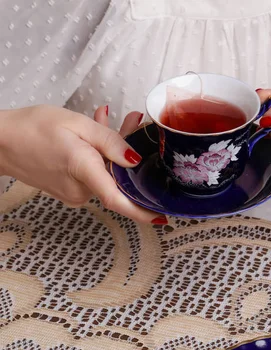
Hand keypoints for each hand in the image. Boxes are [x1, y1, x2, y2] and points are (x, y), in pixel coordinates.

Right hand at [0, 105, 164, 222]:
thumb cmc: (32, 128)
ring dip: (113, 151)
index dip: (144, 212)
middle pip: (118, 179)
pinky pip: (95, 175)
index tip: (163, 218)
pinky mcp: (71, 190)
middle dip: (130, 154)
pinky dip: (100, 156)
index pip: (119, 199)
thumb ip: (110, 141)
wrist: (1, 142)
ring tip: (108, 119)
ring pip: (107, 175)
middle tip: (135, 122)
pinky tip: (95, 133)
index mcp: (83, 171)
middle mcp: (81, 190)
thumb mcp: (76, 124)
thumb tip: (135, 159)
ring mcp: (75, 193)